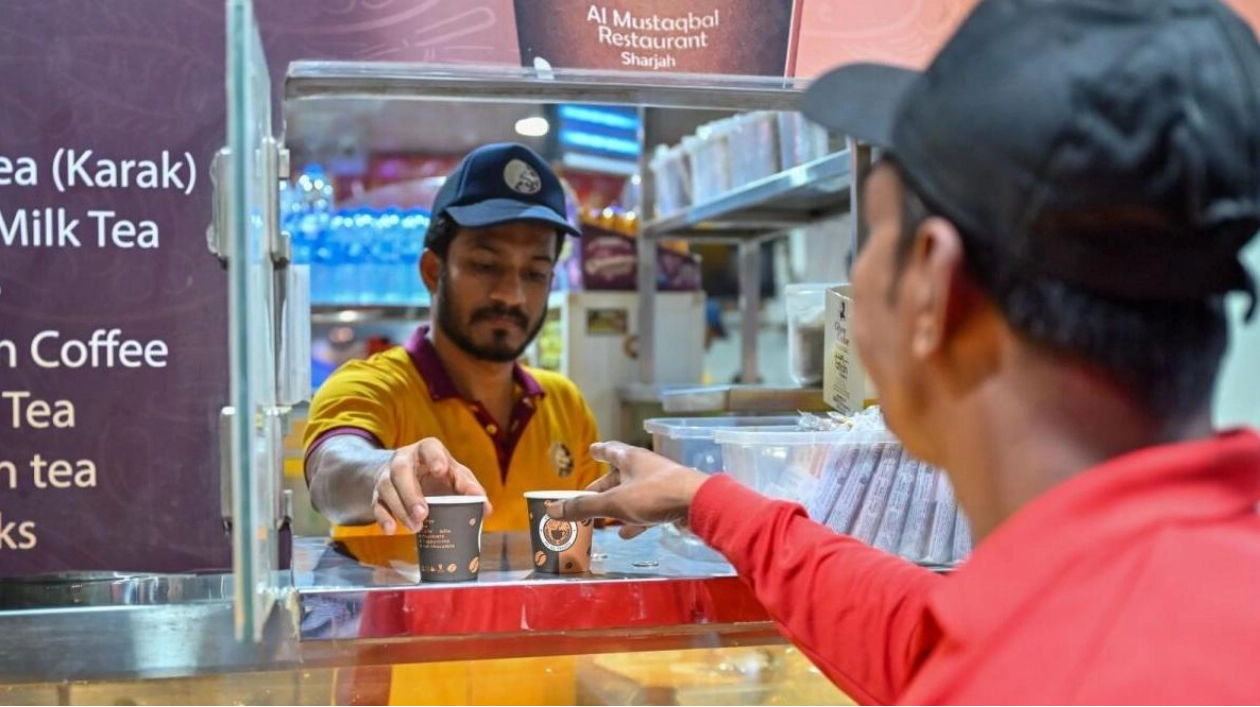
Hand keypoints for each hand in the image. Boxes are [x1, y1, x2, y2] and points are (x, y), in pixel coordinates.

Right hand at [372, 438, 489, 532]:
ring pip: (388, 489)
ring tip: (416, 527)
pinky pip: (376, 505)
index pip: (429, 448)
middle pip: (402, 472)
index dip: (435, 457)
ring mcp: (387, 476)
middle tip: (424, 513)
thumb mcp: (454, 474)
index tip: (441, 470)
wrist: (406, 474)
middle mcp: (403, 460)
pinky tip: (391, 529)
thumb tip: (486, 508)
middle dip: (412, 494)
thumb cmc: (438, 475)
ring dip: (401, 509)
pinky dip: (383, 518)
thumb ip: (469, 487)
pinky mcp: (378, 494)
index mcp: (426, 450)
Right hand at [545, 442, 708, 538]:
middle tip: (587, 497)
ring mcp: (660, 485)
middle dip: (602, 488)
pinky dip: (633, 520)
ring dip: (616, 506)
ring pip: (632, 494)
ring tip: (601, 520)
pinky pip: (646, 510)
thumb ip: (584, 507)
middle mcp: (645, 468)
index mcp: (630, 459)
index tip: (591, 449)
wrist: (699, 504)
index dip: (599, 451)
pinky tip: (625, 534)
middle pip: (618, 476)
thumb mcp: (614, 503)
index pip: (610, 451)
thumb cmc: (654, 495)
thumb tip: (552, 509)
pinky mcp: (671, 502)